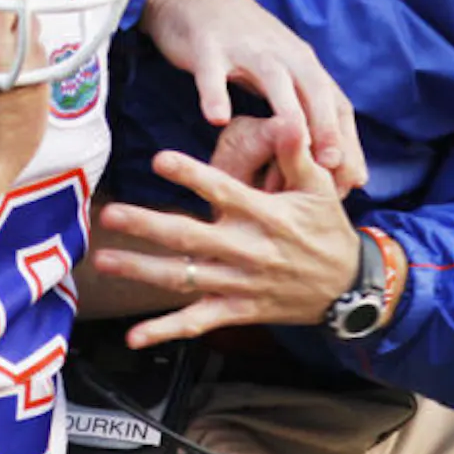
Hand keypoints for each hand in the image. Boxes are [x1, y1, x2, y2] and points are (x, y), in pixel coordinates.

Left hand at [90, 123, 360, 347]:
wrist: (348, 289)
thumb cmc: (328, 229)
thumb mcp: (321, 188)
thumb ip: (298, 154)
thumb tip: (289, 118)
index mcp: (265, 216)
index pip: (223, 192)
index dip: (191, 176)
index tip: (159, 160)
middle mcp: (247, 251)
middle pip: (190, 238)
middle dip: (146, 226)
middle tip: (110, 214)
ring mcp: (239, 284)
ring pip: (184, 278)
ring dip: (142, 270)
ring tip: (106, 262)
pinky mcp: (238, 310)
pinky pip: (197, 322)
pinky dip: (165, 330)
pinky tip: (134, 336)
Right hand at [140, 0, 366, 192]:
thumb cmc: (244, 45)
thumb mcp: (281, 70)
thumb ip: (302, 107)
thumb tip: (332, 158)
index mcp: (303, 62)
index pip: (335, 102)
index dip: (347, 140)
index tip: (353, 179)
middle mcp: (282, 53)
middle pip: (313, 90)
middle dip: (326, 127)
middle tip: (332, 166)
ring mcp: (246, 48)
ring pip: (273, 79)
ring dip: (286, 113)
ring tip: (292, 148)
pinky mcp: (208, 46)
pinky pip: (212, 72)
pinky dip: (215, 93)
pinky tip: (216, 118)